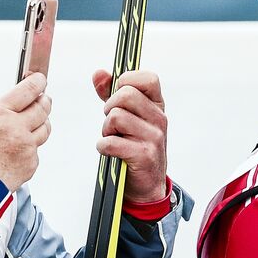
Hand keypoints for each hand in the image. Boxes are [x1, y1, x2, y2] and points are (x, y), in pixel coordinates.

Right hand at [0, 72, 50, 190]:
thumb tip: (12, 111)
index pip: (26, 91)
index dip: (37, 83)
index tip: (41, 80)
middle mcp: (16, 128)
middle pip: (42, 108)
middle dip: (44, 102)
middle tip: (43, 100)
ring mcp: (26, 146)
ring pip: (44, 129)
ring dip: (42, 123)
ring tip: (36, 123)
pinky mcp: (31, 163)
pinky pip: (35, 151)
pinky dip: (30, 149)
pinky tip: (18, 152)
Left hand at [92, 68, 167, 203]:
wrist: (146, 184)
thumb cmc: (134, 145)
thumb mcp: (127, 116)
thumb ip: (111, 93)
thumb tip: (98, 73)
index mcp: (157, 105)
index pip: (147, 79)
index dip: (127, 81)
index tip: (118, 95)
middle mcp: (159, 119)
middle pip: (125, 95)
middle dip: (109, 108)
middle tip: (113, 123)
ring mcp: (154, 137)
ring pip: (116, 117)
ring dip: (106, 130)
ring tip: (114, 138)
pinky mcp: (143, 155)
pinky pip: (111, 142)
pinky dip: (103, 147)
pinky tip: (111, 152)